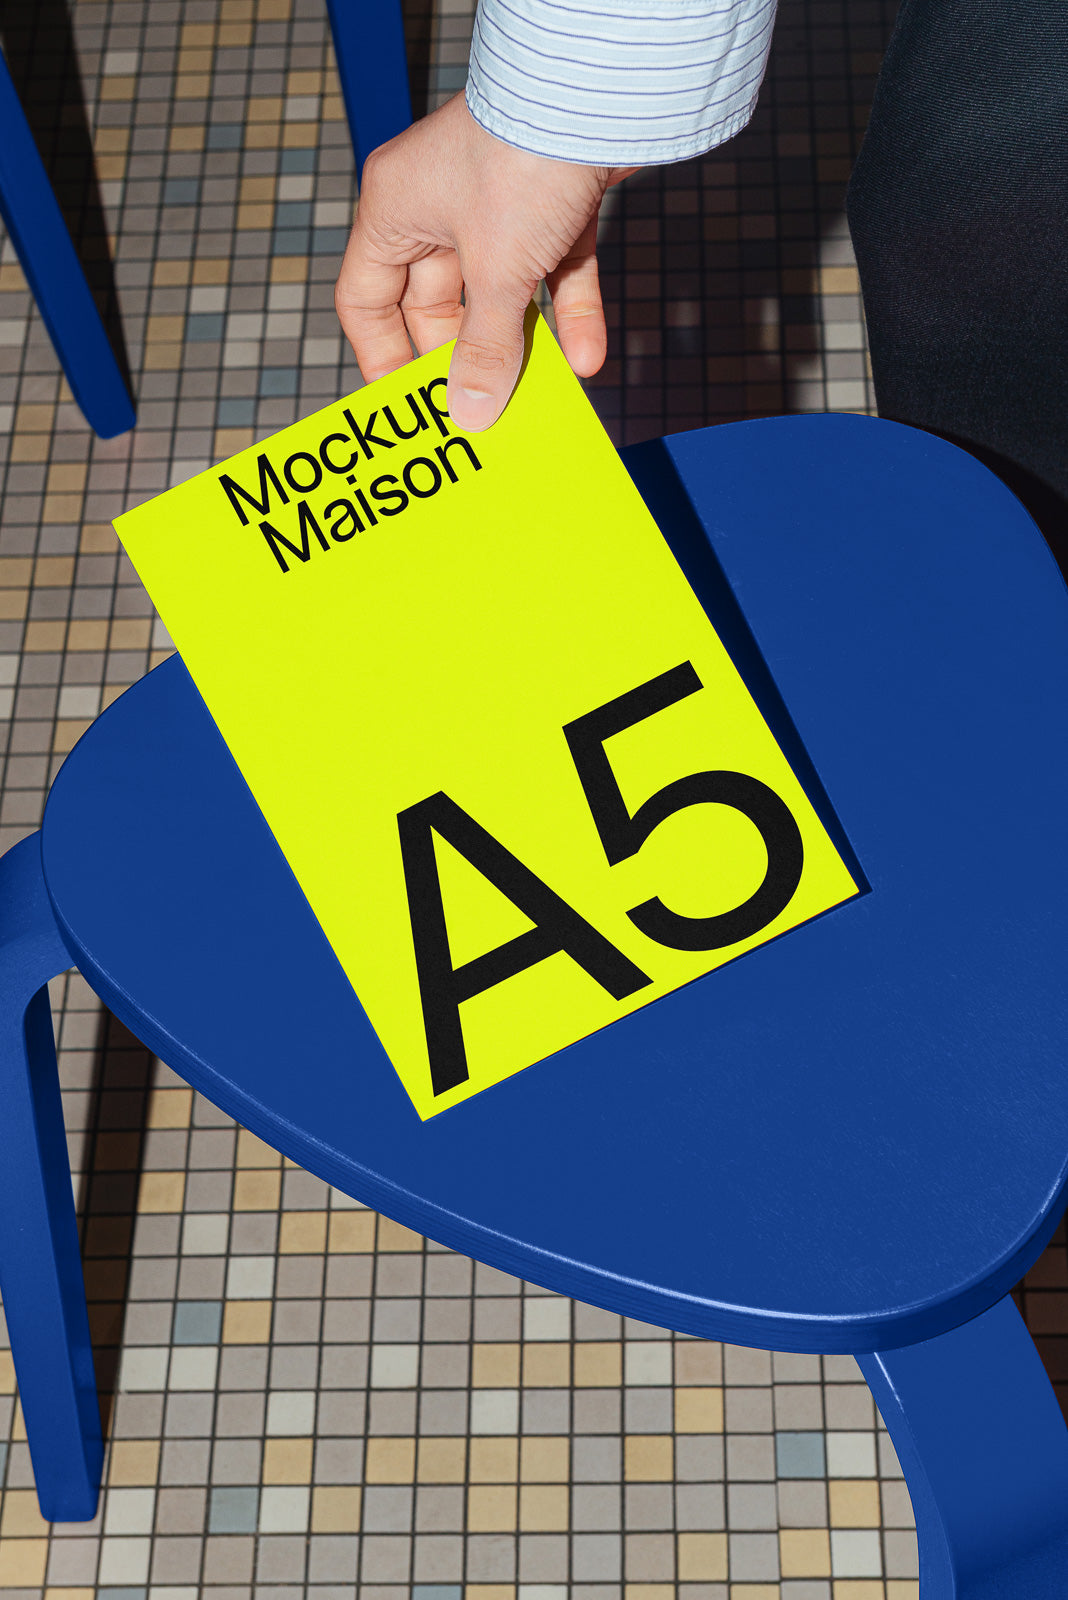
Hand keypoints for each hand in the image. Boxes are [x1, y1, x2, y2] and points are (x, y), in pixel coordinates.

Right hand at [335, 92, 634, 430]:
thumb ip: (484, 348)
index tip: (406, 404)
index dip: (382, 355)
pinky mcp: (554, 201)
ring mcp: (499, 203)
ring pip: (501, 292)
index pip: (366, 297)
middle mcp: (440, 205)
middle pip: (436, 303)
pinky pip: (555, 271)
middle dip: (462, 357)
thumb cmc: (521, 159)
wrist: (602, 93)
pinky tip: (588, 358)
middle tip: (479, 410)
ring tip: (535, 396)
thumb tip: (471, 411)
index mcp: (395, 209)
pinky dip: (571, 312)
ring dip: (522, 342)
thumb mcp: (496, 273)